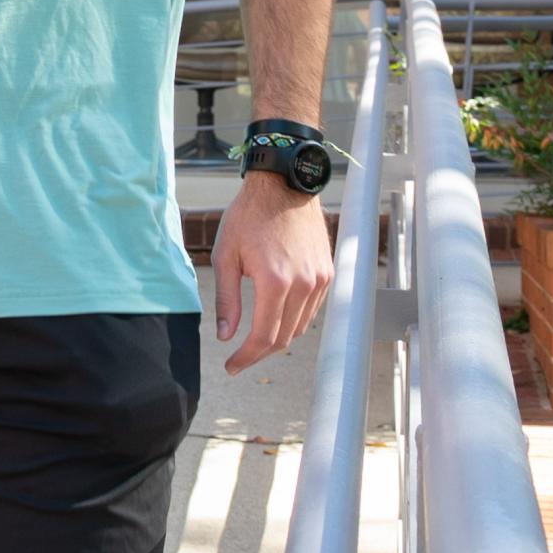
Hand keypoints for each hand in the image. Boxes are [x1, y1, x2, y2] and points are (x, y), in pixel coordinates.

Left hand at [212, 171, 335, 372]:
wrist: (283, 186)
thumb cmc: (249, 216)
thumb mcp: (226, 256)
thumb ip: (227, 300)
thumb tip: (225, 336)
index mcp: (276, 281)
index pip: (265, 337)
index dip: (247, 357)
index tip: (231, 366)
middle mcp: (304, 284)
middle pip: (284, 338)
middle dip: (260, 353)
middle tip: (239, 359)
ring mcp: (320, 279)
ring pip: (300, 327)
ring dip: (278, 339)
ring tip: (254, 342)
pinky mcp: (327, 272)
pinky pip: (311, 310)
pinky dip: (294, 321)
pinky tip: (275, 318)